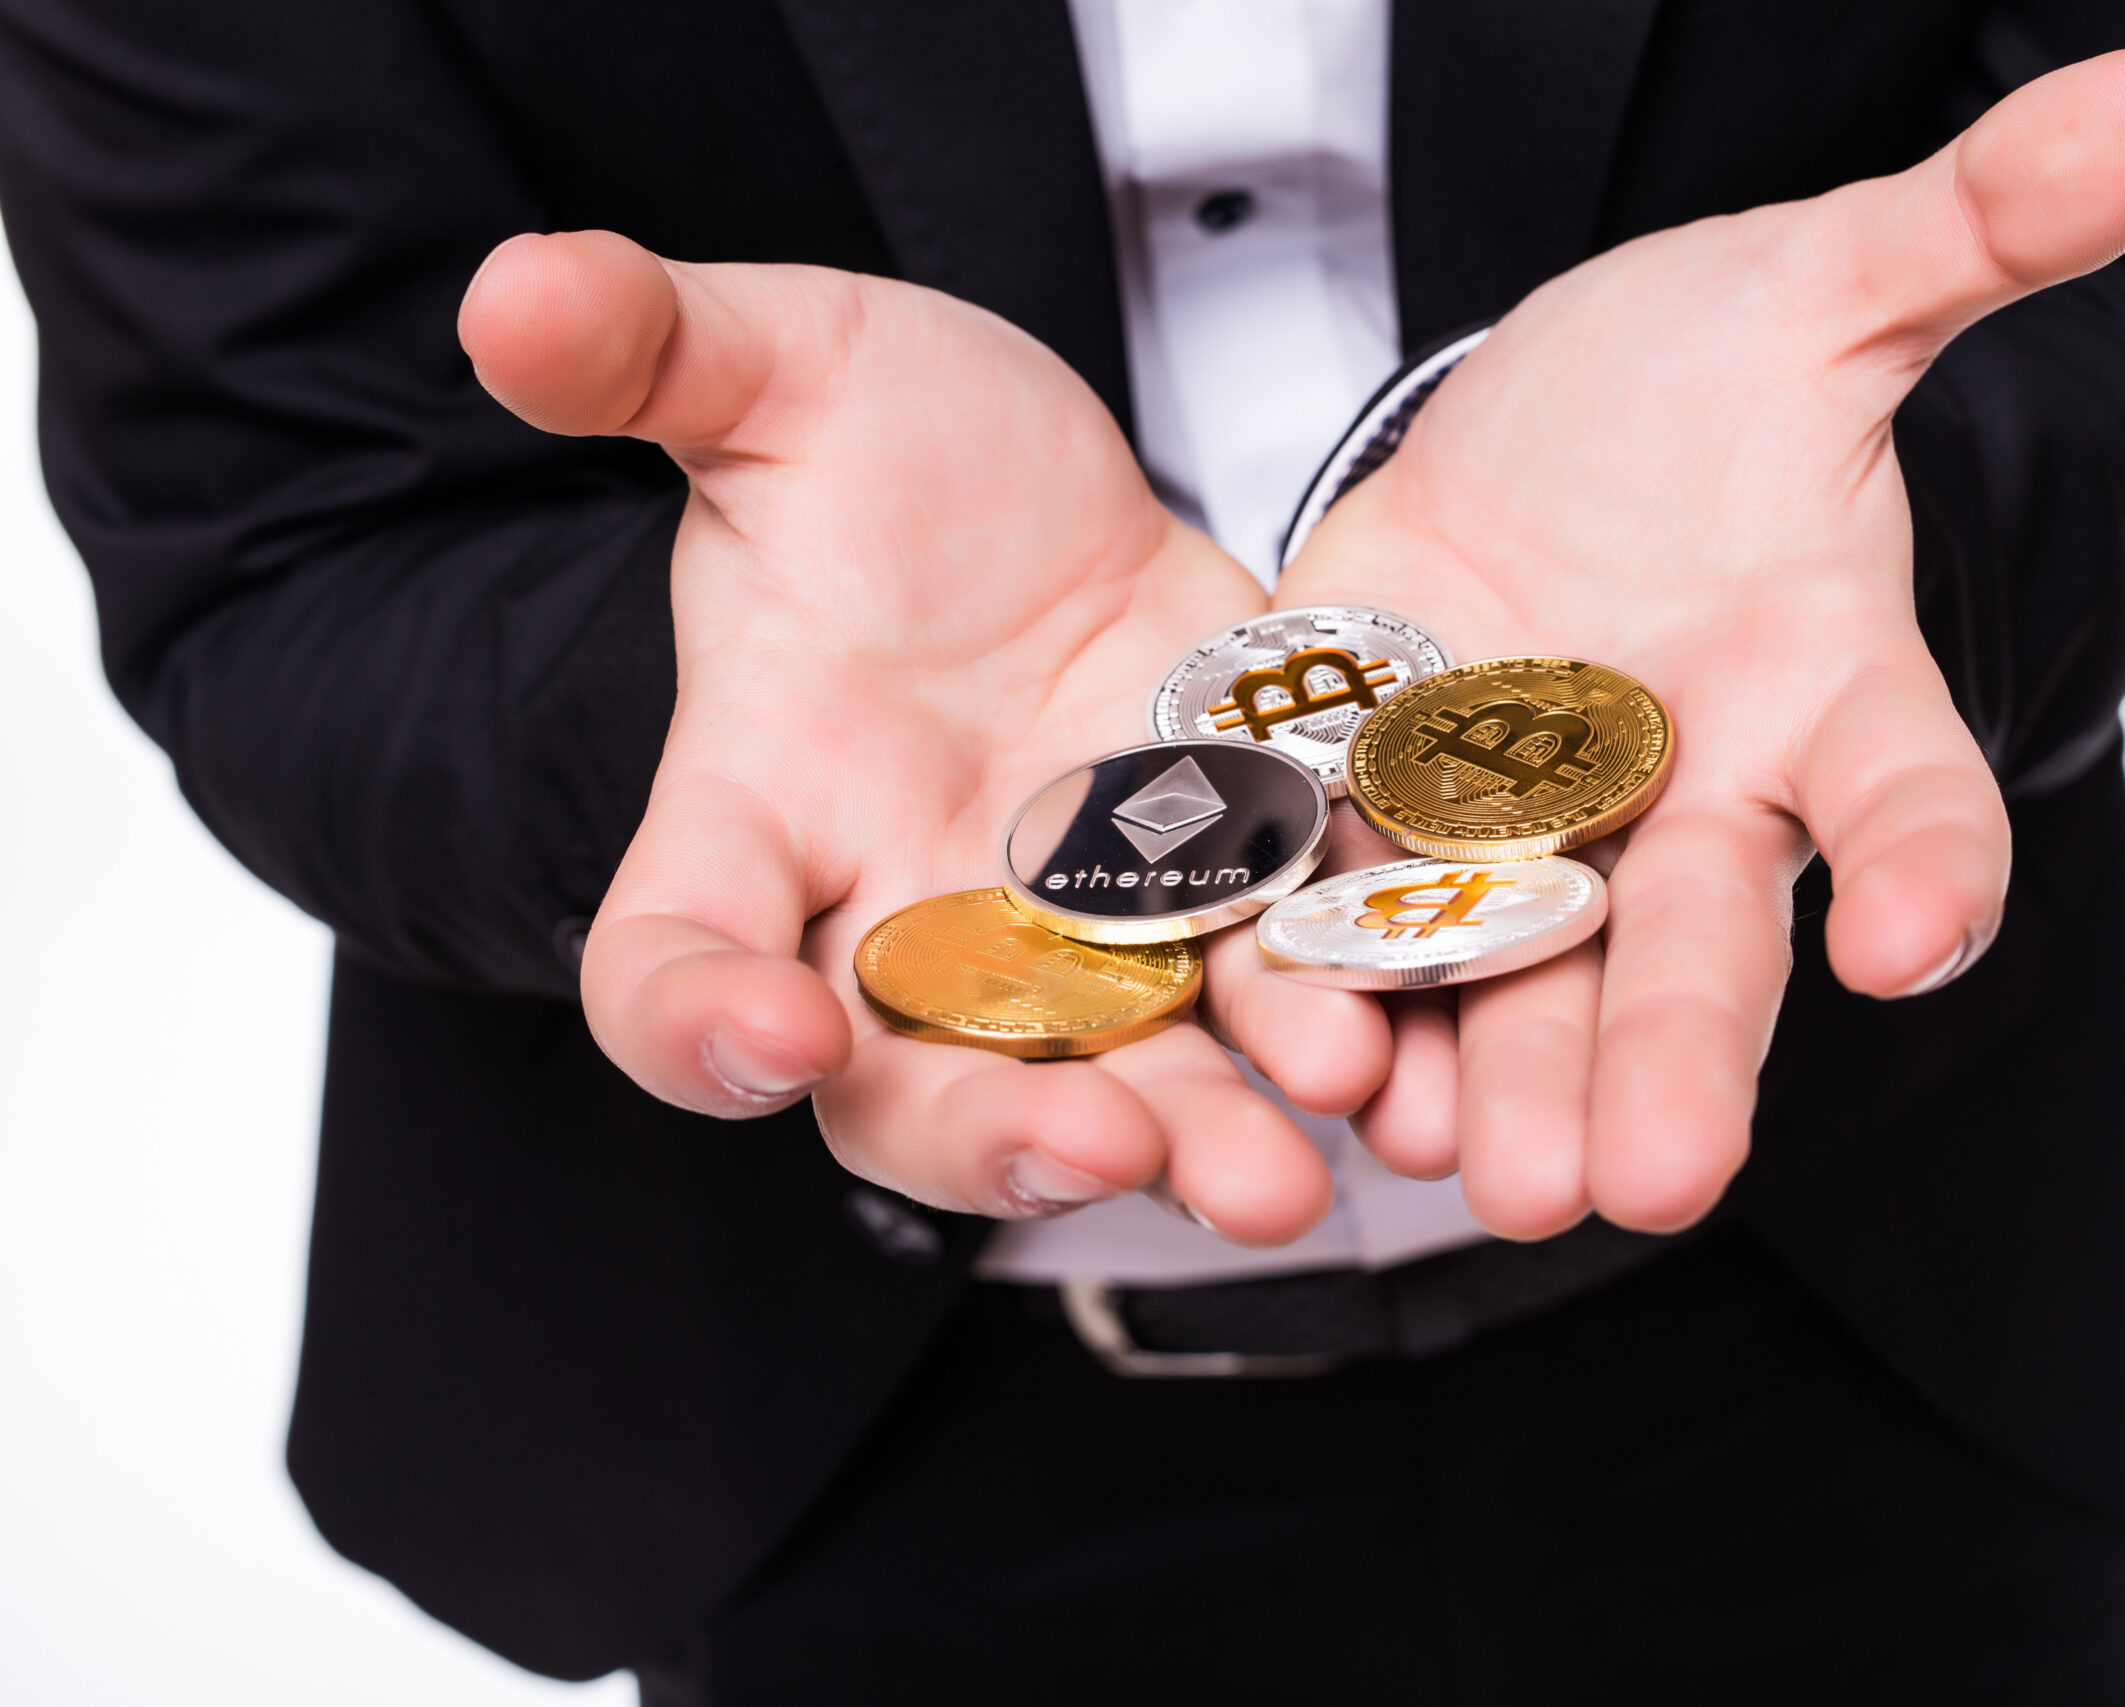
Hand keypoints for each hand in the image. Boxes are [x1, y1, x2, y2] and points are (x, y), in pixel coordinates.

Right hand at [459, 236, 1389, 1237]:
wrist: (1047, 504)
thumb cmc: (884, 460)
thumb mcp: (780, 377)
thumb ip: (655, 354)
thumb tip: (512, 292)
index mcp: (761, 815)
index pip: (668, 957)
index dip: (694, 1019)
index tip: (761, 1036)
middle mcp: (906, 917)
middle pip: (912, 1090)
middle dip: (999, 1134)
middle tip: (1097, 1150)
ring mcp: (1075, 933)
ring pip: (1117, 1078)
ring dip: (1201, 1130)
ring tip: (1294, 1167)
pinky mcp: (1222, 906)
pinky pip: (1272, 994)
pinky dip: (1333, 1031)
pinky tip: (1411, 1065)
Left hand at [1268, 50, 2124, 1236]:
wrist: (1536, 440)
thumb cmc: (1704, 390)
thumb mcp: (1819, 296)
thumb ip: (1967, 234)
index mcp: (1821, 695)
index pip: (1905, 794)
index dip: (1921, 867)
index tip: (1914, 938)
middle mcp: (1681, 796)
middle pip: (1688, 941)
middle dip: (1668, 1057)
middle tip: (1647, 1187)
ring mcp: (1514, 820)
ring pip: (1512, 963)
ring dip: (1486, 1064)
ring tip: (1457, 1167)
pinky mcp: (1360, 795)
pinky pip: (1344, 893)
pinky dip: (1319, 967)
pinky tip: (1305, 1054)